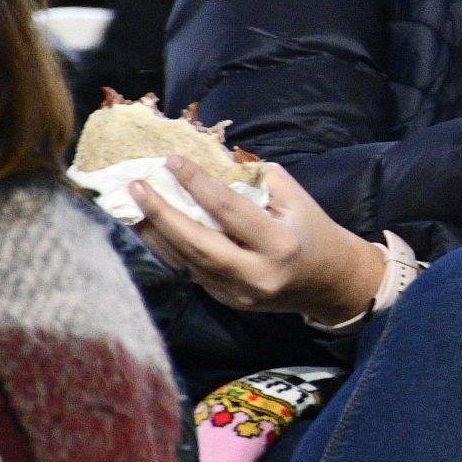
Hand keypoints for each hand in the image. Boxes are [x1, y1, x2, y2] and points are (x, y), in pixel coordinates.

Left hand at [133, 160, 386, 328]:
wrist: (330, 283)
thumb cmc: (313, 231)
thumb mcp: (297, 200)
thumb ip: (256, 180)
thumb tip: (212, 162)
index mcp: (279, 243)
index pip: (229, 210)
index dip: (197, 183)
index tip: (171, 160)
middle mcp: (256, 273)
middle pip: (198, 244)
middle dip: (163, 214)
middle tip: (137, 186)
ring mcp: (238, 293)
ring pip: (185, 263)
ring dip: (155, 233)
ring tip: (131, 206)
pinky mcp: (227, 301)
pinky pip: (190, 272)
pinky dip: (168, 248)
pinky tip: (151, 229)